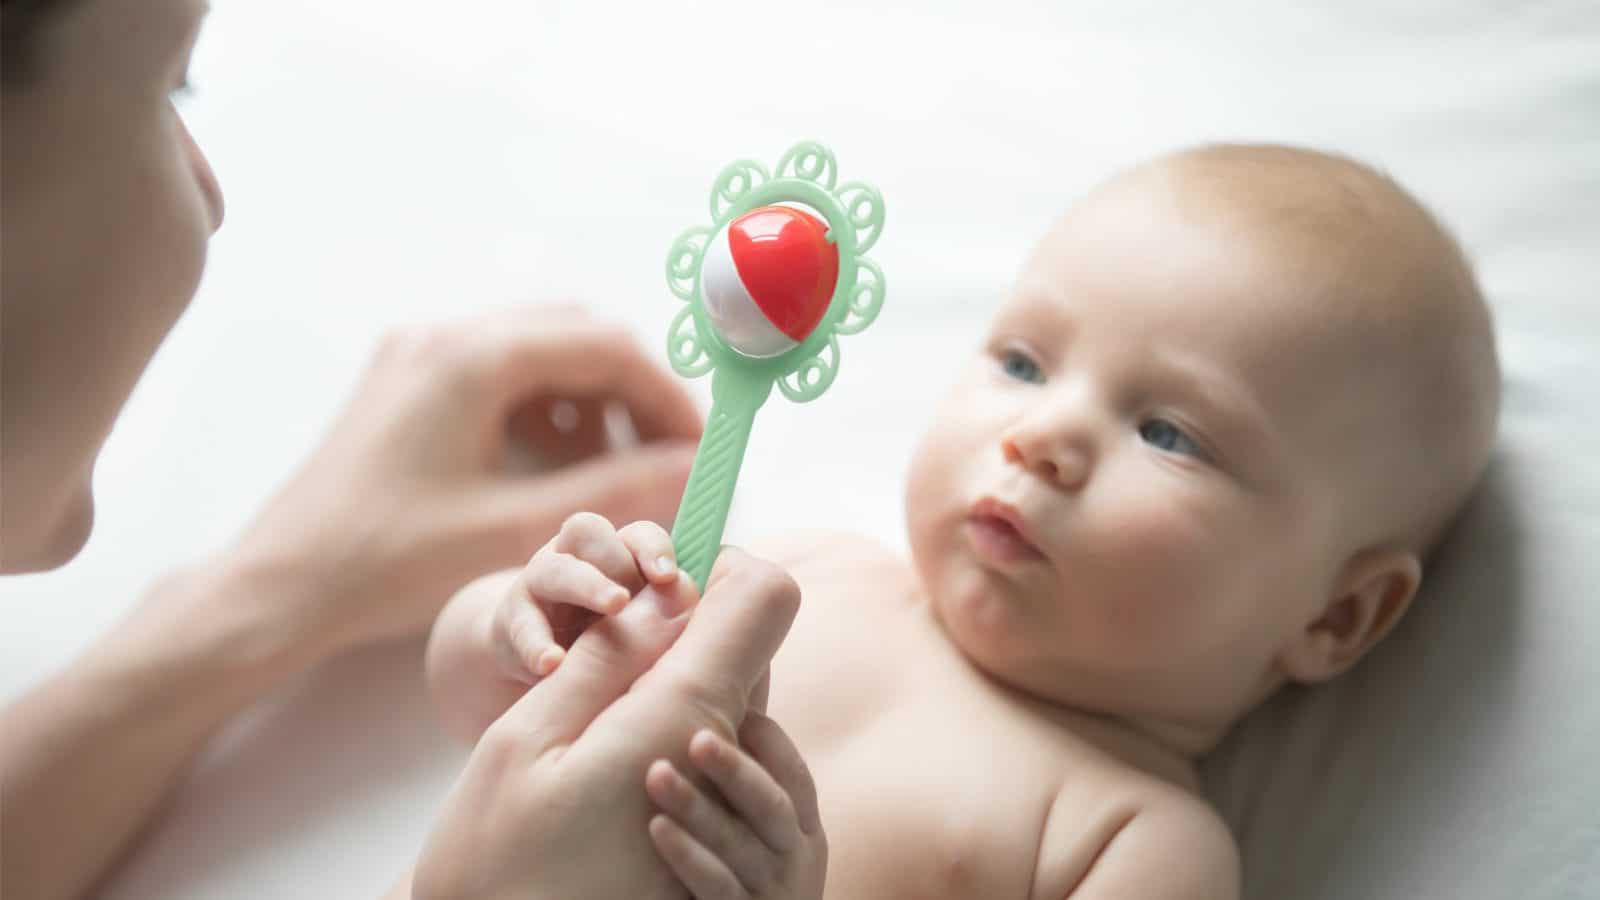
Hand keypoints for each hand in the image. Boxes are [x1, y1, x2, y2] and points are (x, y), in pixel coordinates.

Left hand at [212, 306, 700, 664]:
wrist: (280, 584)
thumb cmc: (387, 562)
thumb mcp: (516, 529)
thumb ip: (617, 489)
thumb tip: (695, 467)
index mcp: (473, 358)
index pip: (606, 345)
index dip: (666, 394)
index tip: (699, 448)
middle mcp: (447, 335)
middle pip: (576, 335)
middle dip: (632, 393)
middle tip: (667, 458)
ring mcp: (422, 352)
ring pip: (541, 350)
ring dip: (590, 401)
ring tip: (613, 470)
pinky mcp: (409, 379)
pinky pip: (501, 371)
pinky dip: (544, 408)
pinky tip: (553, 467)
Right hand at [412, 548, 800, 899]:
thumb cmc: (498, 855)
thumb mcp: (529, 738)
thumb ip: (606, 658)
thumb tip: (667, 593)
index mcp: (685, 712)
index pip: (762, 597)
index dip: (715, 570)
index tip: (652, 585)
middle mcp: (722, 750)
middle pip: (745, 643)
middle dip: (685, 625)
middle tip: (599, 658)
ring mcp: (721, 793)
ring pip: (725, 691)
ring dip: (670, 680)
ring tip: (589, 724)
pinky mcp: (709, 822)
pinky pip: (706, 742)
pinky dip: (666, 729)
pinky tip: (604, 764)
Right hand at [495, 514, 693, 683]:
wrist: (543, 663)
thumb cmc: (611, 640)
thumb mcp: (644, 625)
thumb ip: (670, 615)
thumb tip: (709, 616)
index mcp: (618, 555)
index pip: (637, 534)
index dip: (654, 549)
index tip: (669, 577)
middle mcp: (578, 558)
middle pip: (590, 533)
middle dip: (615, 561)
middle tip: (630, 596)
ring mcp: (541, 585)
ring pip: (556, 570)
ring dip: (586, 586)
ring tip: (611, 609)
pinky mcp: (512, 621)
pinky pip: (521, 625)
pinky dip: (536, 644)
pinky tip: (551, 665)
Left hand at [647, 714, 826, 899]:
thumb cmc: (740, 878)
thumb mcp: (755, 834)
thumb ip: (742, 782)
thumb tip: (728, 706)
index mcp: (803, 831)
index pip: (795, 778)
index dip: (769, 742)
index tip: (735, 709)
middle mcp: (796, 861)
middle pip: (772, 806)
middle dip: (734, 769)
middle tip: (694, 736)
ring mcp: (771, 894)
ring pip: (741, 846)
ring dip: (699, 807)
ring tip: (656, 774)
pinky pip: (716, 888)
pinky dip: (688, 858)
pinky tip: (656, 829)